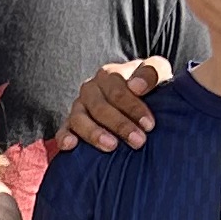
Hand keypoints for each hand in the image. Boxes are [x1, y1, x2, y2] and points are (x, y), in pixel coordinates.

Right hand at [57, 58, 171, 152]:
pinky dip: (63, 137)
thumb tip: (136, 87)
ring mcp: (79, 107)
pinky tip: (70, 146)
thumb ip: (151, 73)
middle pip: (99, 107)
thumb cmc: (149, 87)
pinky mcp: (71, 124)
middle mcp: (91, 89)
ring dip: (94, 133)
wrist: (139, 101)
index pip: (117, 90)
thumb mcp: (157, 73)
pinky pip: (63, 129)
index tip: (149, 124)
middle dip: (119, 124)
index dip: (133, 107)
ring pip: (79, 119)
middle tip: (138, 141)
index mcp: (109, 75)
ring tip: (111, 146)